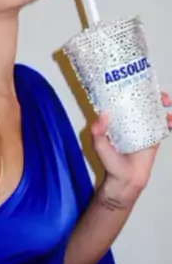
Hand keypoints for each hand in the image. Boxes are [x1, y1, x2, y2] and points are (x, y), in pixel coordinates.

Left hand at [91, 91, 171, 206]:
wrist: (125, 181)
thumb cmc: (110, 163)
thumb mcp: (100, 145)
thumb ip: (98, 131)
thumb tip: (103, 114)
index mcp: (118, 119)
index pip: (125, 100)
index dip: (132, 89)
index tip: (139, 82)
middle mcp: (131, 121)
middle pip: (144, 102)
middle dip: (153, 94)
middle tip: (159, 94)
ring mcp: (144, 128)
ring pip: (156, 111)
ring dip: (162, 104)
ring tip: (166, 102)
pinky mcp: (154, 138)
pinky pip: (164, 126)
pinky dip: (169, 121)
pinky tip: (171, 121)